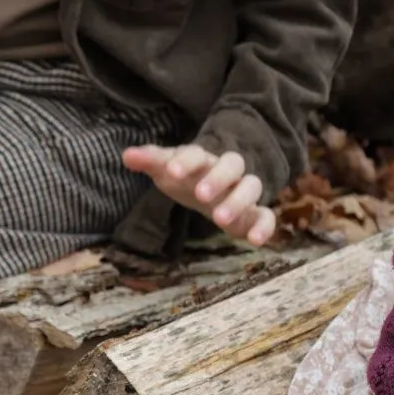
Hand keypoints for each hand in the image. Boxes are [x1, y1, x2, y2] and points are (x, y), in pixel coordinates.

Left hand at [124, 144, 275, 245]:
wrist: (210, 190)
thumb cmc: (187, 179)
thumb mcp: (167, 171)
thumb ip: (151, 162)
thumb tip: (126, 155)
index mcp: (203, 160)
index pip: (197, 153)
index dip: (185, 161)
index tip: (171, 172)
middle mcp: (227, 172)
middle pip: (232, 164)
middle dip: (217, 178)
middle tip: (200, 196)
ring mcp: (242, 192)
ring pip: (252, 186)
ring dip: (238, 201)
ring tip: (219, 220)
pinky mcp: (253, 214)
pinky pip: (267, 216)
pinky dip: (265, 227)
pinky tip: (255, 242)